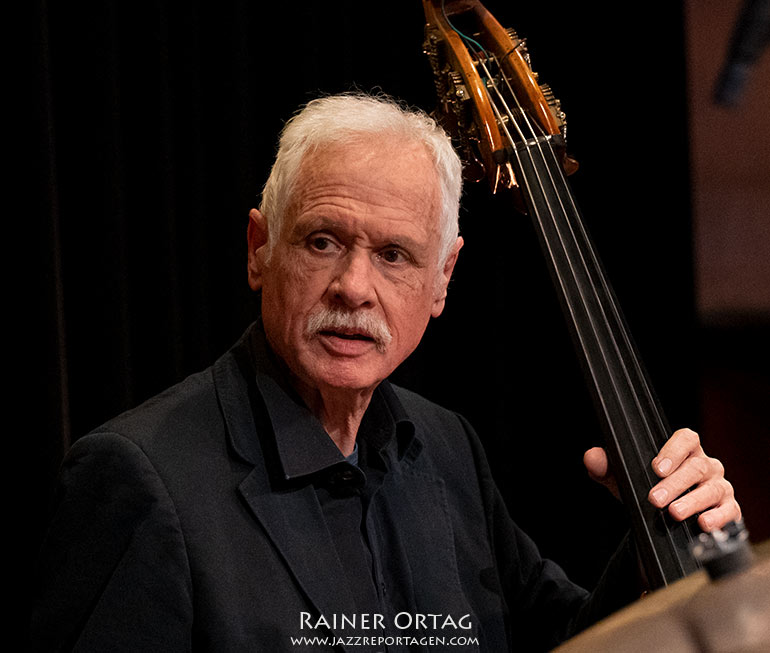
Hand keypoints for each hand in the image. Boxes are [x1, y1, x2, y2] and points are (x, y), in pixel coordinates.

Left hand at [584, 428, 740, 531]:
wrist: (662, 520)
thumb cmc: (647, 489)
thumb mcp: (623, 478)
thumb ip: (606, 466)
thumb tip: (592, 457)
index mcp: (683, 451)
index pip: (686, 438)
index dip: (673, 450)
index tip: (656, 467)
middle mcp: (705, 465)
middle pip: (697, 467)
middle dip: (675, 483)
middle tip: (655, 499)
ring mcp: (718, 486)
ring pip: (712, 489)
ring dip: (693, 501)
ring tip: (675, 513)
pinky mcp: (728, 509)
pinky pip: (730, 511)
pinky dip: (719, 517)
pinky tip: (704, 524)